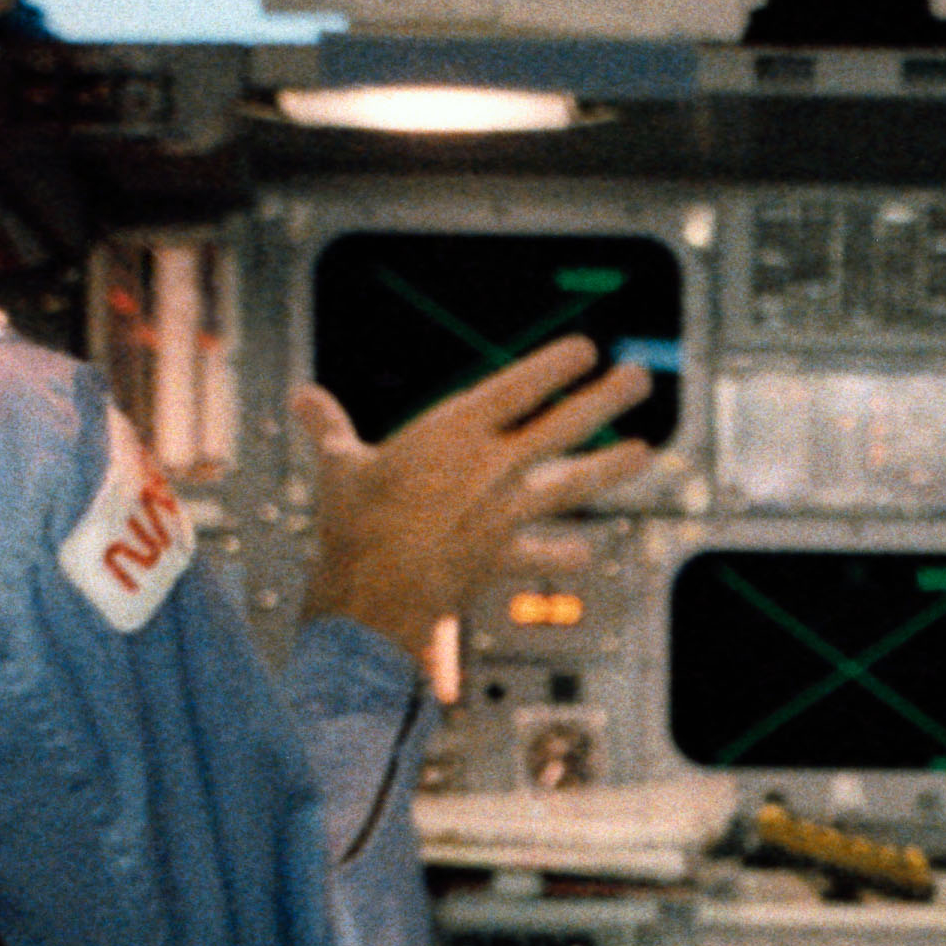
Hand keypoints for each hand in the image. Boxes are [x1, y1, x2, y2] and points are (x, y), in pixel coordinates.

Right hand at [289, 337, 656, 655]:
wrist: (371, 595)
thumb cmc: (352, 523)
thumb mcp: (339, 466)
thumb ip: (328, 427)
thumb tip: (300, 395)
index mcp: (454, 432)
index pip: (517, 387)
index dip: (553, 366)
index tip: (585, 350)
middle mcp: (492, 467)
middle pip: (562, 424)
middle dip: (604, 399)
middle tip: (638, 378)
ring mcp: (505, 512)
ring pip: (571, 484)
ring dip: (610, 467)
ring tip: (645, 452)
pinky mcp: (504, 556)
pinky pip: (542, 554)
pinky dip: (563, 555)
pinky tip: (586, 554)